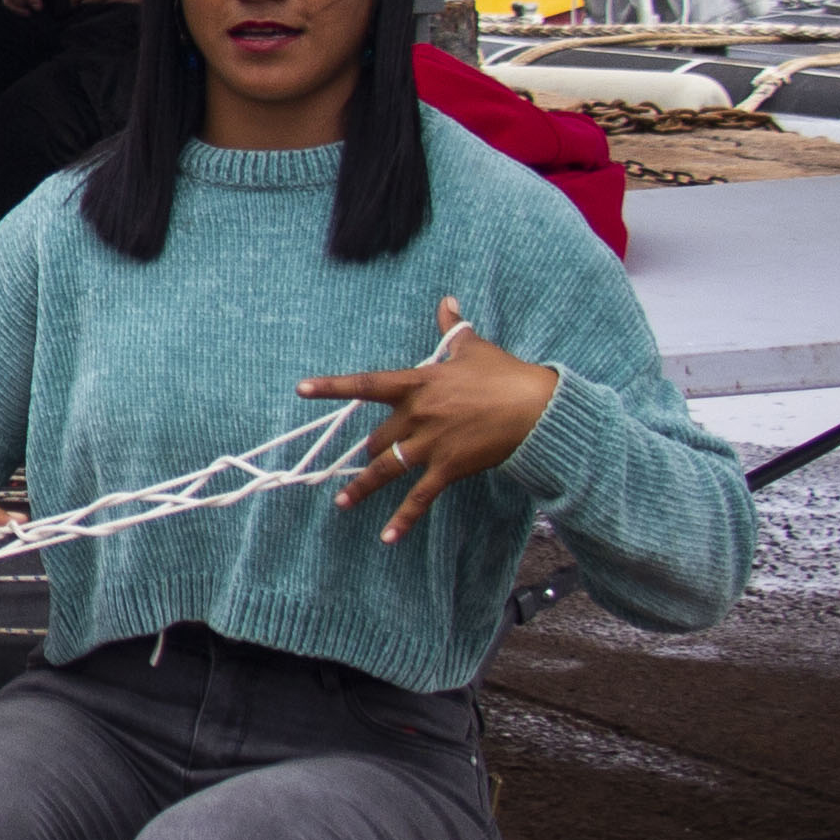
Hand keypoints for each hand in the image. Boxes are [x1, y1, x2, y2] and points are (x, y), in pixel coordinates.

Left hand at [311, 299, 557, 544]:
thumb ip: (453, 328)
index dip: (332, 387)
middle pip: (377, 436)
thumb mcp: (475, 348)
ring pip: (386, 468)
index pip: (366, 384)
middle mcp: (417, 415)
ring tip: (342, 503)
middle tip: (364, 457)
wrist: (538, 410)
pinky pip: (419, 498)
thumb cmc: (506, 376)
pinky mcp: (448, 469)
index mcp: (418, 384)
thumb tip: (447, 301)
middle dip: (369, 449)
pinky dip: (403, 520)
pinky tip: (387, 538)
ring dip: (362, 488)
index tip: (301, 389)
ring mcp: (430, 444)